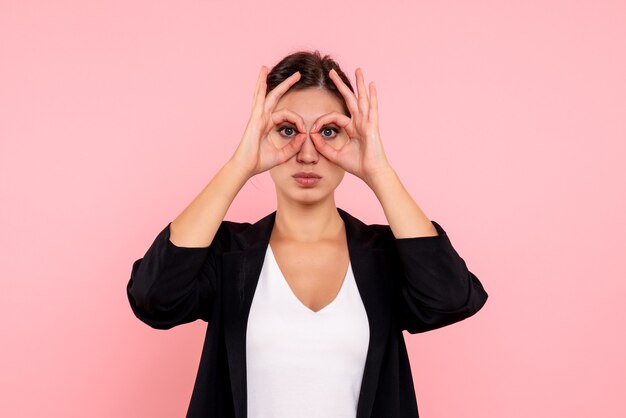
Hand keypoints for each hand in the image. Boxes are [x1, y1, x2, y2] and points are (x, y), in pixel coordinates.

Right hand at [230, 66, 306, 177]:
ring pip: (263, 94)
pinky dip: (260, 87)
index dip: (298, 121)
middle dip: (285, 85)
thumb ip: (293, 146)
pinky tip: (262, 77)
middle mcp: (262, 118)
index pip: (286, 115)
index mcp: (267, 125)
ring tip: (264, 67)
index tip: (304, 131)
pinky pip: (259, 99)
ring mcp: (257, 116)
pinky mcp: (255, 118)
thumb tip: (304, 136)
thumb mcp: (282, 154)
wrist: (246, 167)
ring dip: (264, 80)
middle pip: (274, 96)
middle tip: (296, 74)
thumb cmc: (260, 162)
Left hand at [309, 67, 392, 184]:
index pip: (335, 116)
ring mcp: (367, 122)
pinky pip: (372, 108)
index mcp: (352, 128)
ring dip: (359, 84)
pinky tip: (372, 85)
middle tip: (332, 72)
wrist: (371, 173)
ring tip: (358, 70)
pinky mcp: (372, 126)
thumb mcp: (335, 155)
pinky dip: (372, 96)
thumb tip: (312, 136)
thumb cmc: (357, 165)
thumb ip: (323, 146)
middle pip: (350, 99)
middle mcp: (360, 122)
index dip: (322, 121)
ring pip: (362, 99)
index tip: (313, 130)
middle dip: (341, 85)